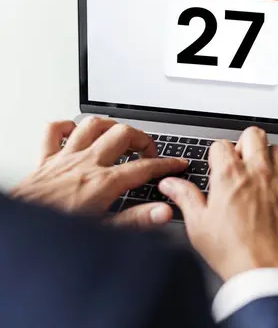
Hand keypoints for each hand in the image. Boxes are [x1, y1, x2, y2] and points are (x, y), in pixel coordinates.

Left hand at [11, 118, 188, 228]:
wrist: (20, 230)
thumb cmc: (57, 233)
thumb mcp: (104, 232)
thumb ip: (137, 220)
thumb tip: (163, 212)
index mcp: (103, 183)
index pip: (144, 167)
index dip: (167, 164)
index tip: (177, 163)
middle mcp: (86, 164)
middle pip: (122, 135)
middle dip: (142, 138)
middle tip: (148, 151)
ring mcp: (64, 158)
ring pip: (92, 125)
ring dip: (110, 126)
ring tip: (120, 135)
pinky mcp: (45, 160)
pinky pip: (54, 130)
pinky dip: (66, 127)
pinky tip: (77, 133)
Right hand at [159, 126, 277, 280]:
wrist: (266, 275)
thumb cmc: (234, 254)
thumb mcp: (199, 227)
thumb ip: (186, 198)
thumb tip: (170, 184)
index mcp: (229, 176)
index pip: (221, 145)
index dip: (218, 156)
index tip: (219, 169)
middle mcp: (257, 172)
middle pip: (252, 135)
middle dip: (245, 145)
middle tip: (242, 166)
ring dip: (270, 157)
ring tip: (265, 175)